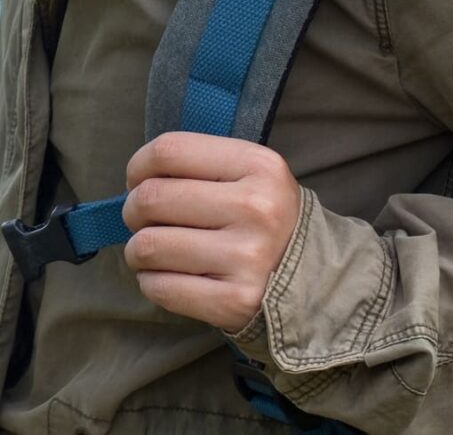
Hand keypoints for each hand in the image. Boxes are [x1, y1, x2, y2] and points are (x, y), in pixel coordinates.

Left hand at [119, 131, 302, 333]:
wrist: (319, 282)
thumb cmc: (267, 221)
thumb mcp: (252, 175)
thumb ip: (200, 165)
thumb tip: (135, 179)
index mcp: (259, 166)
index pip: (169, 151)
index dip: (138, 166)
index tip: (136, 181)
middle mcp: (256, 209)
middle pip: (152, 198)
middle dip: (133, 211)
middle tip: (141, 221)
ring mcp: (248, 258)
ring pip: (148, 245)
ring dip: (138, 251)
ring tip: (152, 252)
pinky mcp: (236, 302)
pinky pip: (161, 287)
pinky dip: (151, 282)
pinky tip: (167, 277)